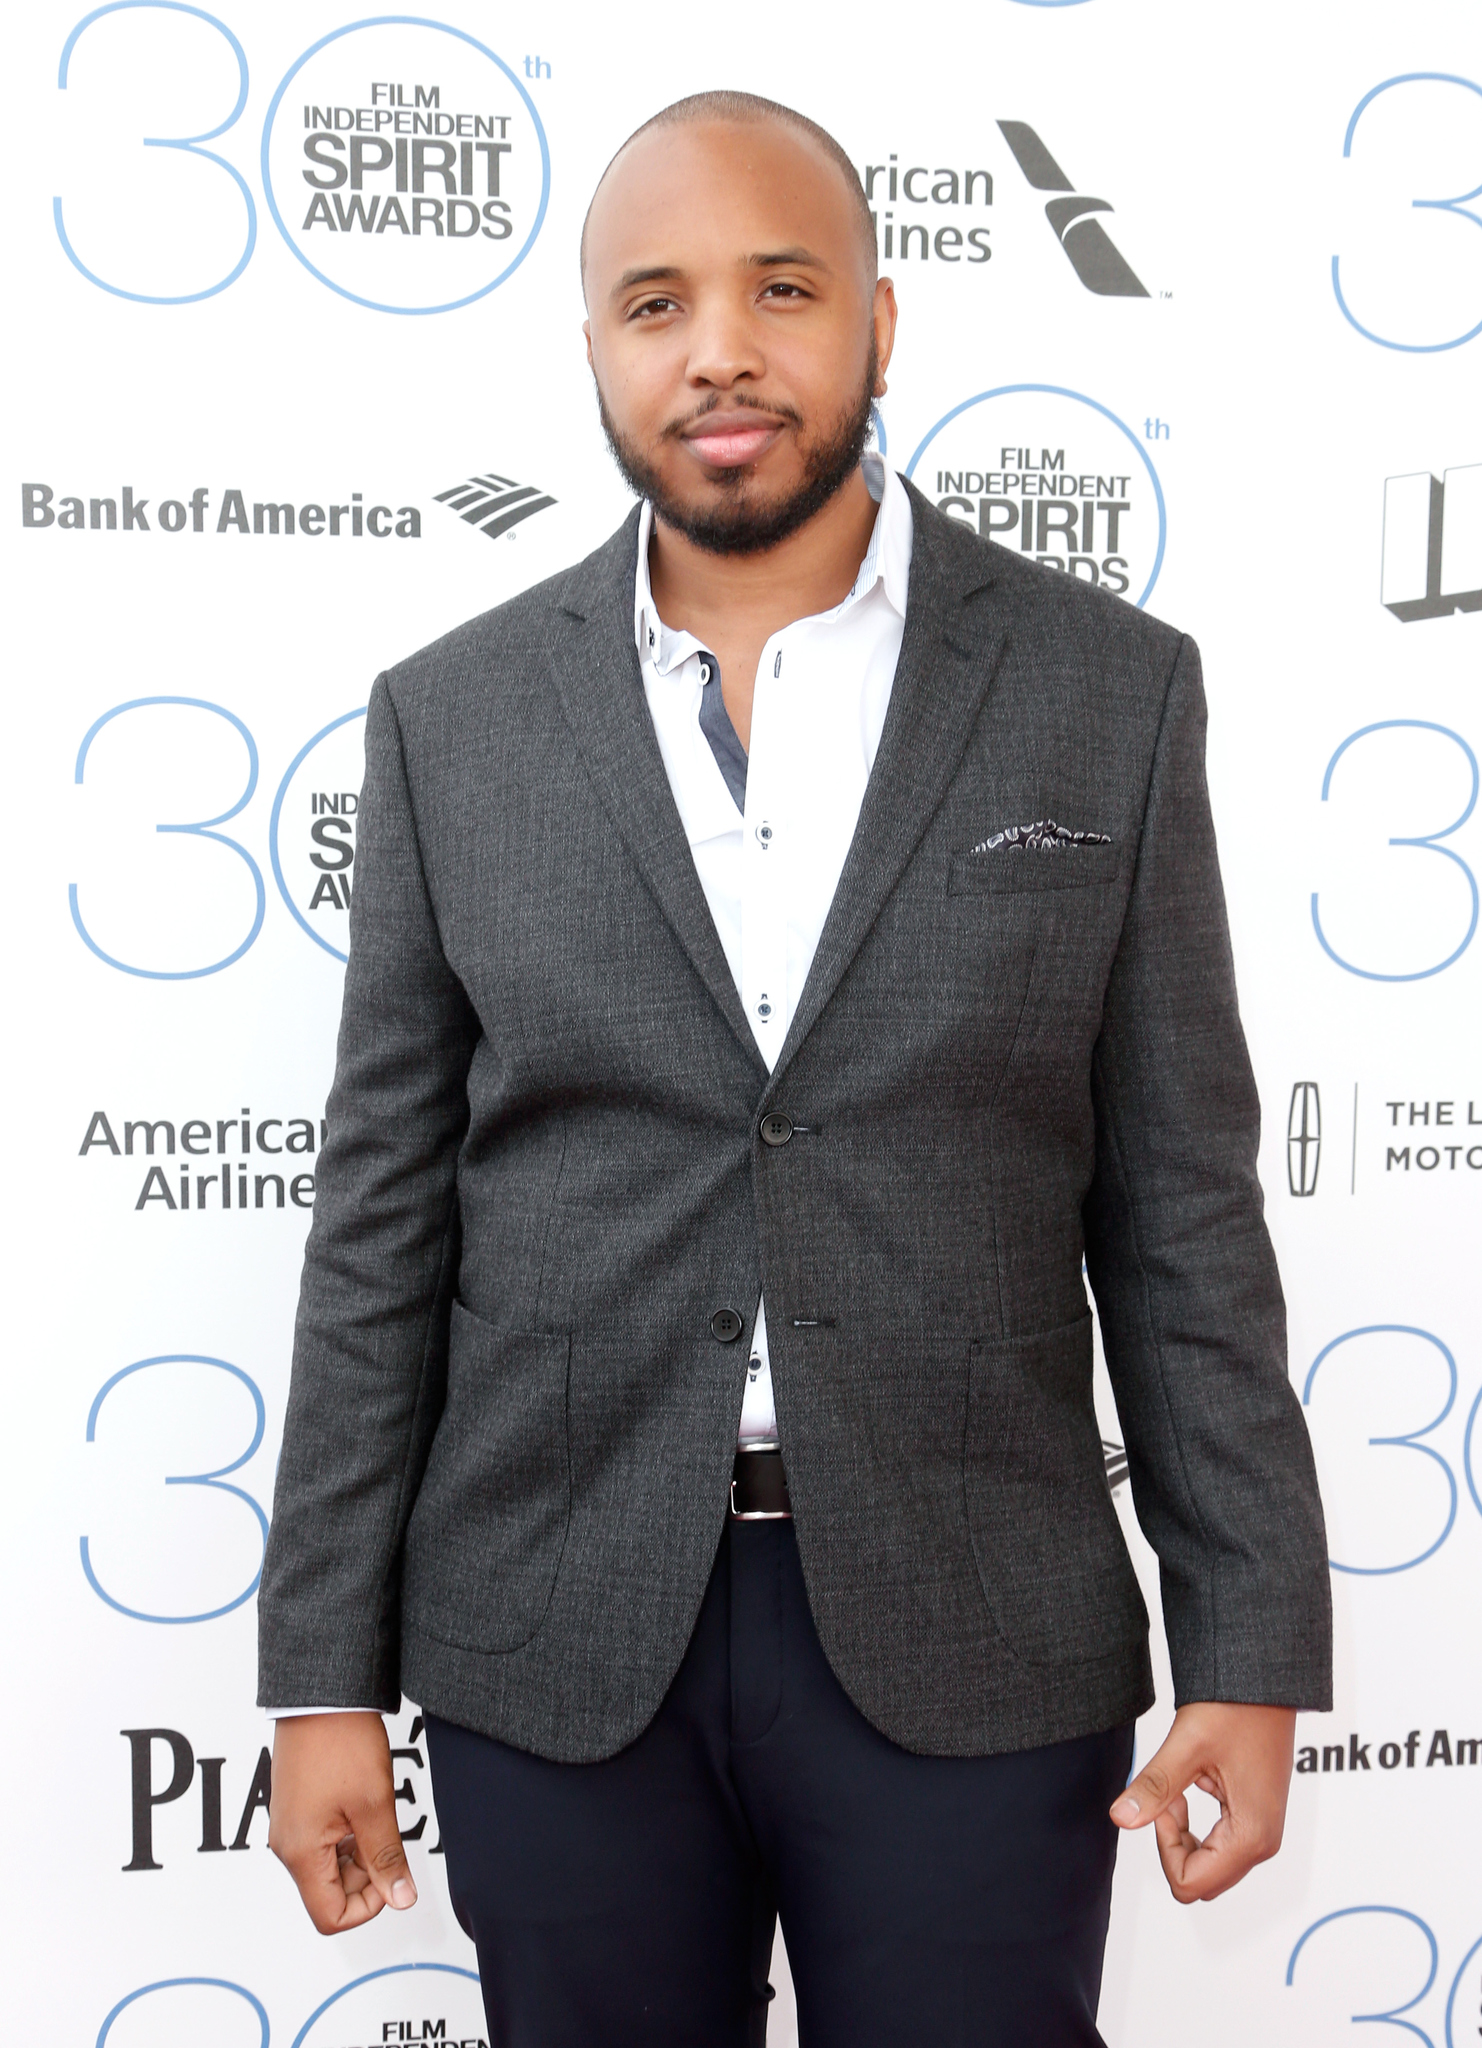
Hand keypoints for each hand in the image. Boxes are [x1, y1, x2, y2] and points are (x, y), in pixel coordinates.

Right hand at [268, 1712, 418, 1932]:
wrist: (322, 1695)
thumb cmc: (342, 1742)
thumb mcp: (374, 1805)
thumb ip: (386, 1858)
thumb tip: (401, 1899)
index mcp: (300, 1853)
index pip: (330, 1916)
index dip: (368, 1905)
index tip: (390, 1873)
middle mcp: (287, 1845)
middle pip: (329, 1892)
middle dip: (366, 1876)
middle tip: (387, 1834)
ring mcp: (289, 1825)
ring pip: (328, 1866)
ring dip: (359, 1852)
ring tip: (376, 1813)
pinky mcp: (296, 1808)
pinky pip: (322, 1841)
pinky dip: (348, 1834)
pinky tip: (365, 1804)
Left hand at [1109, 1701, 1295, 1902]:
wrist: (1264, 1683)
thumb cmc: (1235, 1707)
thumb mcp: (1187, 1746)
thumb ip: (1154, 1787)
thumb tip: (1121, 1818)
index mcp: (1251, 1835)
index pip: (1191, 1883)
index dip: (1164, 1847)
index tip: (1164, 1802)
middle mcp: (1263, 1843)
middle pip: (1201, 1881)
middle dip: (1173, 1844)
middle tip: (1169, 1795)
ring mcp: (1262, 1832)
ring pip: (1208, 1866)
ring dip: (1184, 1835)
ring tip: (1179, 1788)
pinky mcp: (1256, 1818)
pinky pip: (1218, 1845)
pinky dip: (1196, 1827)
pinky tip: (1190, 1787)